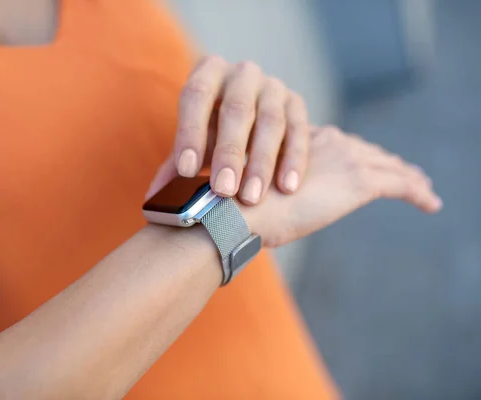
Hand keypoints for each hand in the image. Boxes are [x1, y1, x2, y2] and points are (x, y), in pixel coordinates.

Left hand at [146, 55, 308, 204]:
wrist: (251, 116)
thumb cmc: (213, 131)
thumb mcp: (195, 142)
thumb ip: (176, 166)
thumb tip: (155, 198)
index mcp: (208, 73)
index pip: (196, 95)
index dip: (191, 132)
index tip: (187, 171)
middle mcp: (242, 73)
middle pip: (236, 110)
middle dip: (229, 153)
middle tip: (222, 190)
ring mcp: (273, 86)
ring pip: (271, 122)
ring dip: (261, 162)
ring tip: (250, 197)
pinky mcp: (296, 103)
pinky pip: (300, 130)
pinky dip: (293, 160)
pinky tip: (287, 187)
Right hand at [242, 126, 442, 246]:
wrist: (238, 208)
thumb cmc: (237, 204)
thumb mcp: (257, 185)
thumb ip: (273, 183)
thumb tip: (271, 200)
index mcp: (302, 139)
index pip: (340, 145)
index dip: (357, 154)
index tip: (367, 163)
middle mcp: (328, 142)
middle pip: (368, 152)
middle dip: (386, 162)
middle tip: (404, 173)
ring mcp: (345, 159)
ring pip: (388, 165)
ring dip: (407, 176)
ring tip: (422, 187)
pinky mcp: (359, 181)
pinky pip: (400, 184)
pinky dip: (417, 192)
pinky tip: (430, 202)